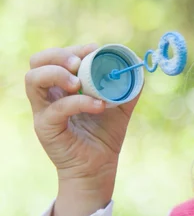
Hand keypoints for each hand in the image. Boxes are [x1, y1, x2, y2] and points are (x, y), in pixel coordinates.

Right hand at [25, 43, 142, 215]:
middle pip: (36, 61)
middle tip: (80, 63)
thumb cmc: (105, 134)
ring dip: (58, 74)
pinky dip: (78, 102)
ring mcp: (43, 110)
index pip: (55, 56)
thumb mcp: (121, 105)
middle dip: (59, 55)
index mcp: (63, 85)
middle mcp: (48, 94)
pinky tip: (98, 106)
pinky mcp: (45, 127)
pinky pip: (56, 108)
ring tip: (79, 83)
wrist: (100, 167)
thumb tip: (138, 67)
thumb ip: (128, 86)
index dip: (73, 48)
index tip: (95, 49)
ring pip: (33, 79)